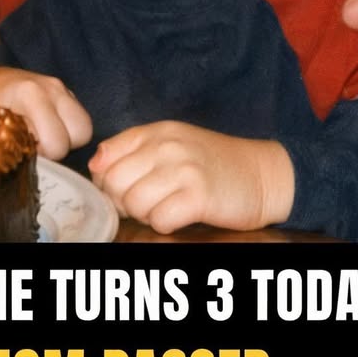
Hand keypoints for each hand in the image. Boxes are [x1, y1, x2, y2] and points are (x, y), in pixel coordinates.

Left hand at [0, 63, 91, 159]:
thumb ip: (16, 144)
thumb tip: (38, 167)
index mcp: (31, 94)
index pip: (58, 142)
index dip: (45, 156)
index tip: (26, 152)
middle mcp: (51, 88)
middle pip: (81, 133)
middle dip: (61, 148)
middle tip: (36, 147)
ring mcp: (61, 88)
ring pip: (85, 127)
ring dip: (68, 139)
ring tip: (43, 139)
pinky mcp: (66, 92)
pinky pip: (80, 119)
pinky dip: (68, 129)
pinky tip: (47, 129)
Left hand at [88, 122, 294, 233]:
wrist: (262, 174)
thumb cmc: (213, 163)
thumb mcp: (171, 143)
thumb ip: (133, 149)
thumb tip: (96, 166)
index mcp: (156, 131)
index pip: (106, 156)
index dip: (107, 181)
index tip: (124, 189)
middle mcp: (167, 146)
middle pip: (115, 183)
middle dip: (124, 201)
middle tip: (147, 204)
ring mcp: (183, 169)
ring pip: (134, 204)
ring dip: (146, 215)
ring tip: (166, 208)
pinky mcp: (198, 195)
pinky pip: (159, 220)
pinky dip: (165, 225)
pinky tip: (180, 216)